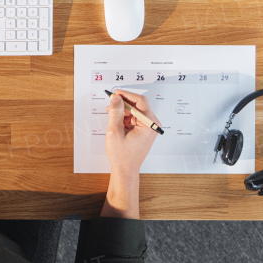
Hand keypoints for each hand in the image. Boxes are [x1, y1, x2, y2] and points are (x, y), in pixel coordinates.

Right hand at [101, 89, 158, 219]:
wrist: (125, 170)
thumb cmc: (122, 156)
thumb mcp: (115, 131)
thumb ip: (115, 112)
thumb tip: (116, 98)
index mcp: (149, 124)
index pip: (140, 102)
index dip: (127, 95)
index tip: (115, 93)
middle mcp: (152, 125)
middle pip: (138, 105)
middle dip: (123, 103)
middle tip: (110, 103)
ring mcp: (149, 128)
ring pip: (135, 111)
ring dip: (122, 111)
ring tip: (110, 114)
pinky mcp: (144, 130)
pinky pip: (134, 118)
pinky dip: (124, 117)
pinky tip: (115, 121)